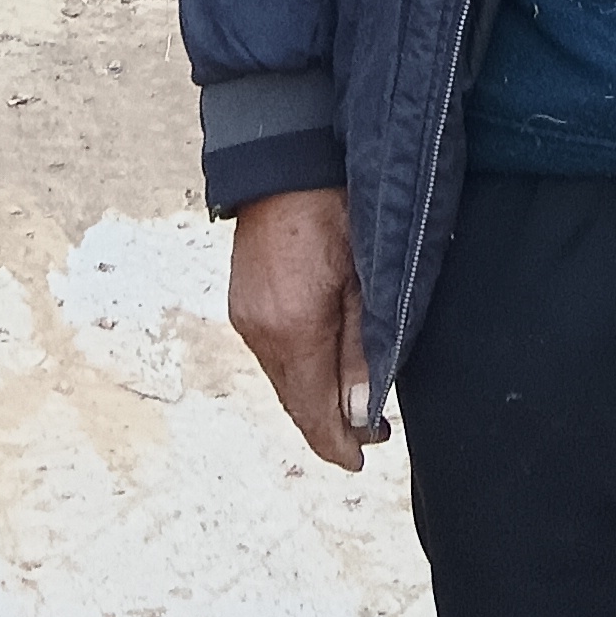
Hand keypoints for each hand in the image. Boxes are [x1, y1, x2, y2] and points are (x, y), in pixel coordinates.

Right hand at [228, 186, 380, 469]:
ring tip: (353, 403)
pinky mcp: (243, 301)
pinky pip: (272, 354)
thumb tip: (361, 414)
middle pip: (295, 400)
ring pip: (282, 379)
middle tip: (372, 434)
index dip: (338, 444)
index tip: (362, 460)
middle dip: (330, 425)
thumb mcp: (367, 278)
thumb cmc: (339, 207)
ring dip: (314, 397)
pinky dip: (297, 370)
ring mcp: (246, 316)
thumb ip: (363, 348)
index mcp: (292, 330)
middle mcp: (259, 331)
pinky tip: (321, 366)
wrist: (288, 156)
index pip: (312, 412)